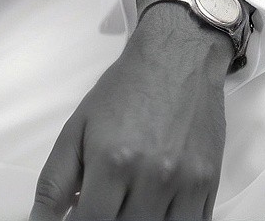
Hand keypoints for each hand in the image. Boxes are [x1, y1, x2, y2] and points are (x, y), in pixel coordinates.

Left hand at [29, 3, 232, 219]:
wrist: (176, 60)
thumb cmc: (125, 91)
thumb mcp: (77, 129)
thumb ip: (55, 180)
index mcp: (113, 160)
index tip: (76, 218)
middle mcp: (152, 175)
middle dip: (107, 219)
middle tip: (101, 201)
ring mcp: (185, 183)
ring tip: (125, 201)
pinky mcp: (209, 185)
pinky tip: (151, 206)